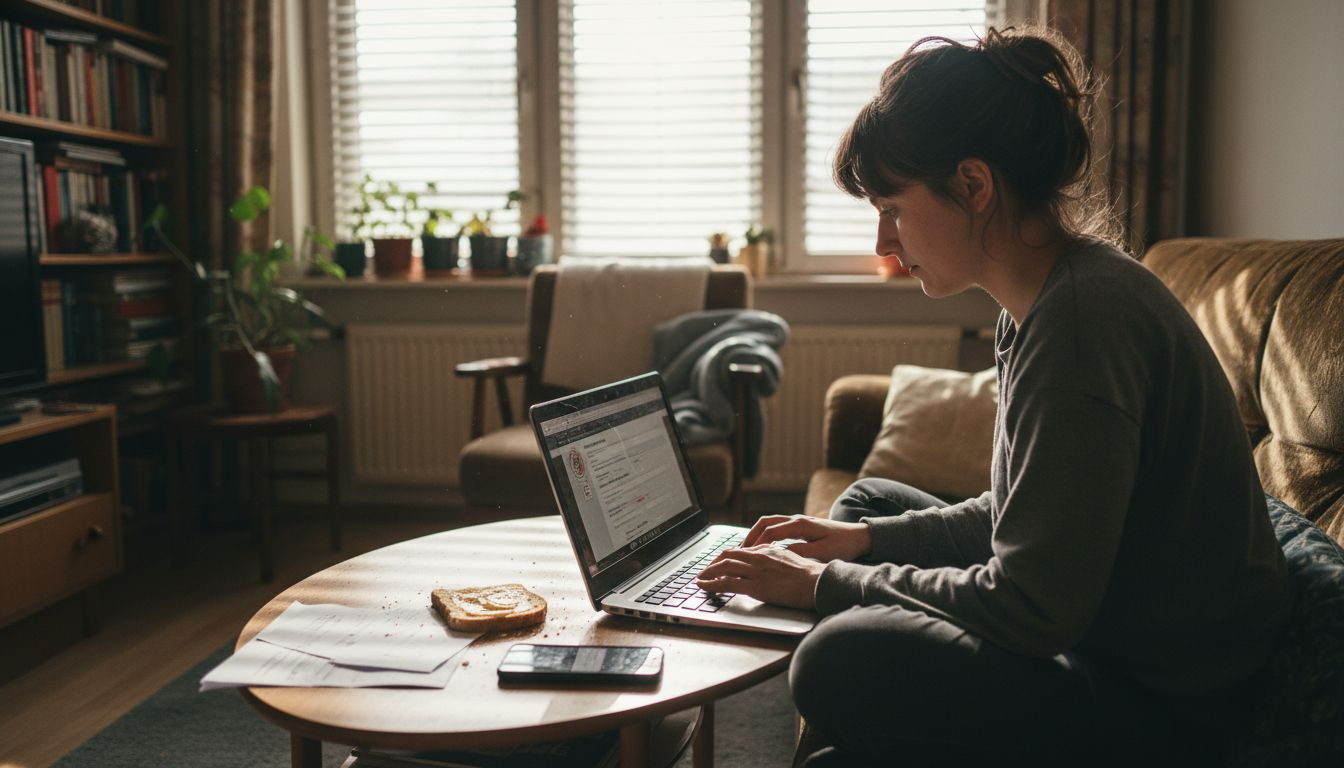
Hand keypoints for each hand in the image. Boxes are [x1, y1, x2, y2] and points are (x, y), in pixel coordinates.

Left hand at [695, 545, 825, 608]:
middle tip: (705, 571)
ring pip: (724, 567)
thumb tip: (768, 565)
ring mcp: (755, 571)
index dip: (726, 557)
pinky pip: (727, 583)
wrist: (818, 582)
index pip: (741, 550)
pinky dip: (711, 584)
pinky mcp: (755, 586)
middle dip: (713, 563)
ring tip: (700, 579)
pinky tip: (704, 586)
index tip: (719, 564)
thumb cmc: (810, 575)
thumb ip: (776, 559)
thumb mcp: (790, 560)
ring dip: (708, 572)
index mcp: (767, 550)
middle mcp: (758, 557)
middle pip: (728, 555)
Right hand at [741, 514, 872, 562]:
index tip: (744, 556)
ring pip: (769, 523)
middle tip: (737, 552)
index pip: (770, 532)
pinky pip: (776, 527)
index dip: (755, 544)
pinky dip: (764, 534)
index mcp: (801, 525)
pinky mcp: (801, 526)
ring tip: (744, 549)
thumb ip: (801, 552)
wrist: (860, 536)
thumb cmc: (844, 546)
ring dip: (755, 534)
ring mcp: (798, 521)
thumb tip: (779, 554)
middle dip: (749, 536)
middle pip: (765, 523)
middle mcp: (797, 519)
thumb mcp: (823, 552)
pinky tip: (761, 547)